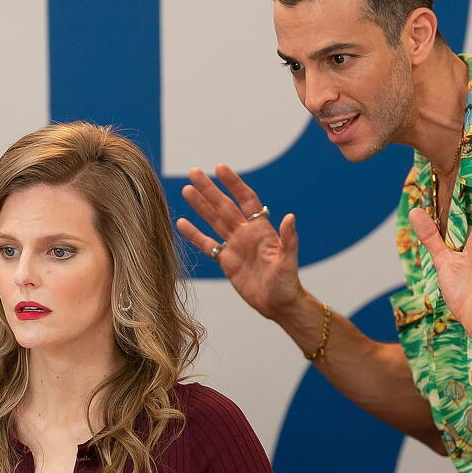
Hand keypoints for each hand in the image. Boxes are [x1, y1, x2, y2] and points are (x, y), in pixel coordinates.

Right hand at [176, 164, 301, 319]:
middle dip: (209, 189)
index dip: (233, 184)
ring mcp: (235, 245)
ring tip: (186, 190)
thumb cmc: (287, 282)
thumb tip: (290, 217)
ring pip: (213, 221)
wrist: (278, 304)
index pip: (246, 199)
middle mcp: (246, 233)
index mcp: (261, 229)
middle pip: (224, 206)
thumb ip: (288, 239)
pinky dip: (194, 234)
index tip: (220, 168)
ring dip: (200, 206)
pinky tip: (181, 223)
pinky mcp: (226, 261)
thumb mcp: (288, 260)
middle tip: (194, 172)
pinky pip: (207, 244)